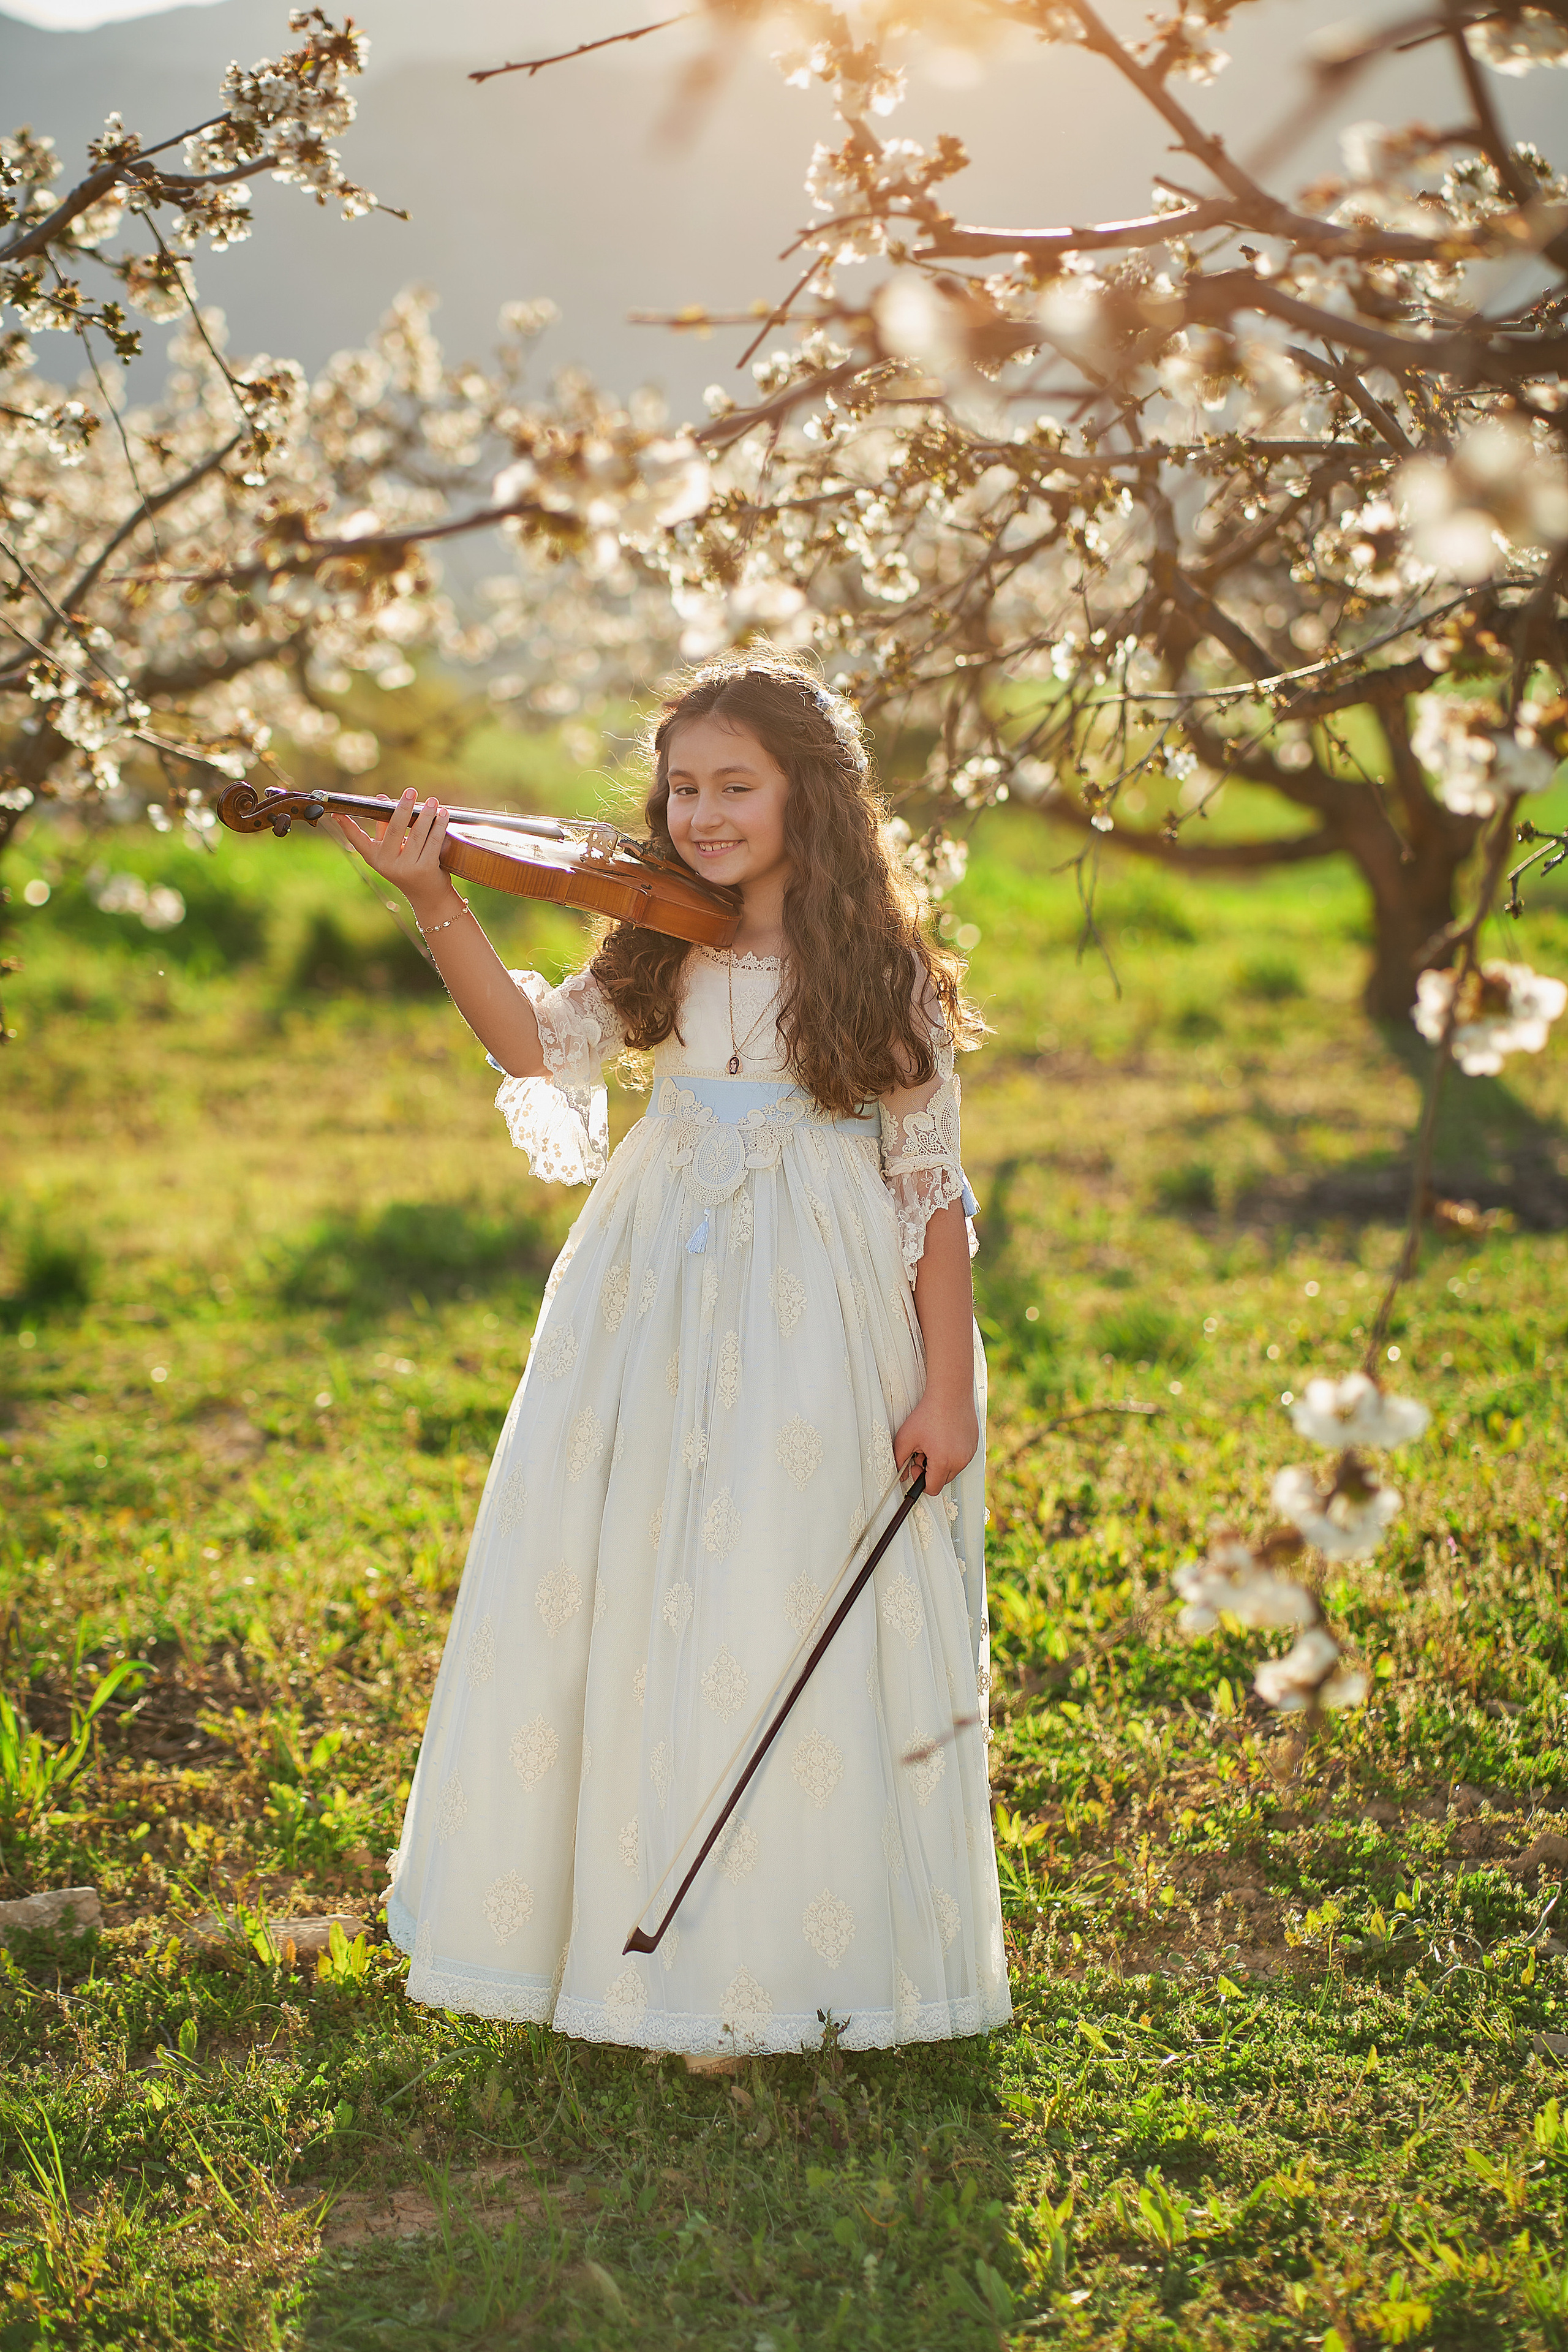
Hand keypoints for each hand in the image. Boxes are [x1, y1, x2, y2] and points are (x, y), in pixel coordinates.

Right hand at [332, 788, 458, 925]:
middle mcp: (387, 864)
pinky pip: (433, 841)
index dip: (346, 826)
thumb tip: (381, 797)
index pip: (357, 839)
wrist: (427, 895)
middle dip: (403, 807)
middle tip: (411, 791)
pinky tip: (443, 814)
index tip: (337, 813)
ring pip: (417, 834)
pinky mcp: (425, 869)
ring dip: (426, 814)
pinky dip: (439, 826)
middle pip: (394, 829)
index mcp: (374, 857)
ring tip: (432, 801)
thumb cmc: (408, 866)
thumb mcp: (392, 850)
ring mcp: (406, 868)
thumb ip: (386, 827)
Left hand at [893, 1388, 977, 1500]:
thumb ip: (899, 1460)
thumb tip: (901, 1474)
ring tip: (934, 1442)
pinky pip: (961, 1458)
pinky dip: (952, 1453)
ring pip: (952, 1469)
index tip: (916, 1466)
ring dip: (942, 1462)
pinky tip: (944, 1437)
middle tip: (922, 1452)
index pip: (932, 1489)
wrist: (950, 1394)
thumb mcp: (906, 1437)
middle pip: (942, 1480)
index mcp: (943, 1462)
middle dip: (931, 1471)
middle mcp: (959, 1461)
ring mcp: (969, 1453)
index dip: (920, 1481)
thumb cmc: (929, 1413)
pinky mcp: (974, 1445)